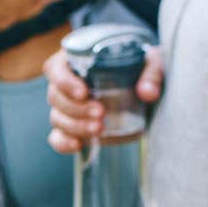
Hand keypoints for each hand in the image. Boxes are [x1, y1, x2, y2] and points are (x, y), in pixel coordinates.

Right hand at [45, 45, 163, 153]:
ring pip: (57, 117)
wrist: (143, 83)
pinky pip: (57, 137)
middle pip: (56, 97)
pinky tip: (77, 145)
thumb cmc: (141, 66)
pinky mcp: (72, 126)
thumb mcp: (150, 62)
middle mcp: (66, 84)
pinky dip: (63, 143)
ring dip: (75, 125)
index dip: (65, 82)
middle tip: (101, 113)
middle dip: (76, 108)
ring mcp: (67, 107)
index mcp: (75, 61)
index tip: (84, 93)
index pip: (56, 69)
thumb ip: (151, 74)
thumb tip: (147, 93)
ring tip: (98, 129)